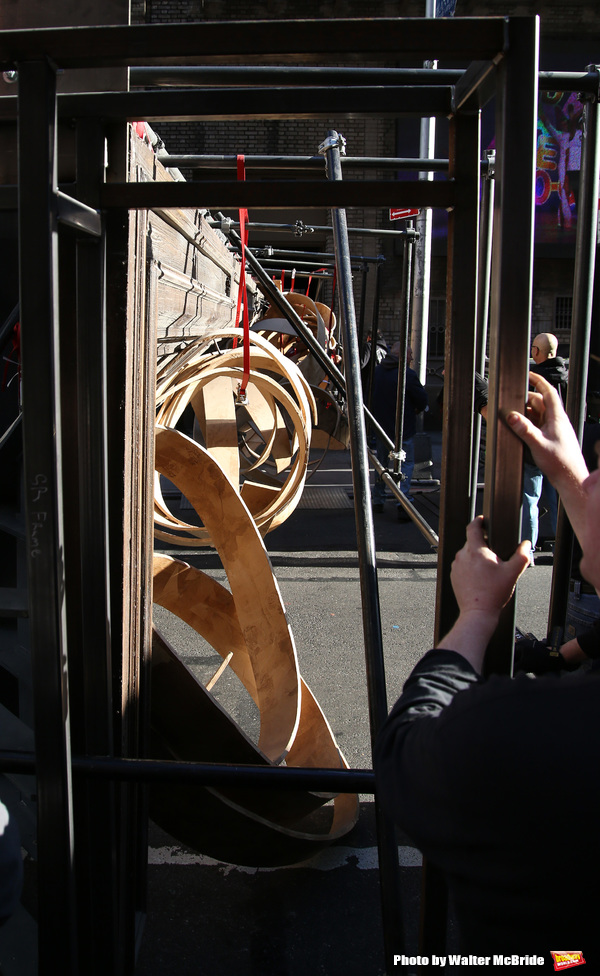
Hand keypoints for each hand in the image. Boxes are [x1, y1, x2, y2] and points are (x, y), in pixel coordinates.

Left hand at [450, 516, 529, 622]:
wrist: (478, 612)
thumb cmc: (493, 593)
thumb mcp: (513, 572)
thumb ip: (522, 556)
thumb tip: (526, 545)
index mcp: (476, 551)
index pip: (473, 527)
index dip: (478, 521)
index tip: (483, 520)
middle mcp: (462, 556)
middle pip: (472, 542)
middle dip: (483, 545)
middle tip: (494, 556)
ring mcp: (456, 566)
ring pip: (467, 554)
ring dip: (476, 557)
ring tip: (488, 570)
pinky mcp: (453, 576)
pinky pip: (462, 565)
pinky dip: (470, 567)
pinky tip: (480, 577)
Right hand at [506, 372, 586, 486]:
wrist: (570, 477)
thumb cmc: (560, 462)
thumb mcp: (537, 444)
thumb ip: (523, 429)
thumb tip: (512, 416)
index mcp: (557, 417)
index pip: (548, 392)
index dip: (538, 381)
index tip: (528, 375)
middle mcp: (557, 420)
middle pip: (540, 402)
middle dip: (525, 401)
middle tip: (512, 406)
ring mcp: (555, 428)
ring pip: (538, 414)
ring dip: (526, 415)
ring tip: (515, 421)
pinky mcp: (552, 437)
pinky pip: (538, 425)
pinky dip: (529, 424)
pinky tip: (522, 431)